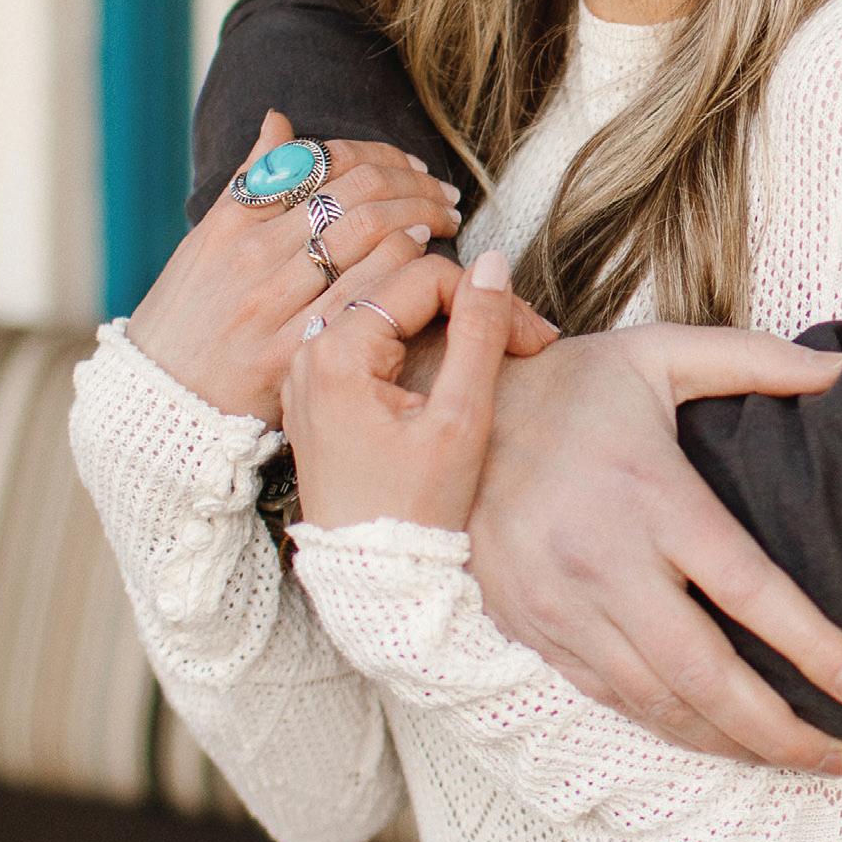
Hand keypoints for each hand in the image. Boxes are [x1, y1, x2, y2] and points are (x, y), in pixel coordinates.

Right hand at [125, 110, 467, 422]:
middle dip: (414, 186)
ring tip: (443, 220)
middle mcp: (253, 257)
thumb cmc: (187, 317)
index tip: (410, 168)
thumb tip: (280, 120)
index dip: (380, 156)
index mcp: (233, 224)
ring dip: (421, 219)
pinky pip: (365, 296)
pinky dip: (402, 268)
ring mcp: (274, 305)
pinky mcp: (293, 352)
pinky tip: (423, 259)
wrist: (158, 402)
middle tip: (444, 194)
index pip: (323, 163)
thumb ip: (249, 181)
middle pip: (357, 196)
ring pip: (368, 237)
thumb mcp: (204, 242)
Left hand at [284, 247, 547, 532]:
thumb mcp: (460, 419)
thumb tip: (495, 263)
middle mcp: (310, 351)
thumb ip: (479, 332)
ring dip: (446, 320)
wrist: (372, 577)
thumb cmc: (414, 508)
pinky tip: (453, 366)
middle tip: (524, 341)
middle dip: (470, 305)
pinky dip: (415, 340)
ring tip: (496, 350)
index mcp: (337, 351)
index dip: (489, 299)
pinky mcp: (317, 392)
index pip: (425, 279)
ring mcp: (308, 371)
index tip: (532, 338)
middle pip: (403, 288)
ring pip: (388, 309)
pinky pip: (369, 338)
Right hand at [468, 326, 841, 773]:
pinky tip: (712, 738)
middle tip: (838, 761)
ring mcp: (560, 602)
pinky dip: (665, 727)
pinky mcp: (530, 626)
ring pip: (655, 701)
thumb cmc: (571, 382)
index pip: (747, 587)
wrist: (442, 413)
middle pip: (704, 672)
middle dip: (777, 730)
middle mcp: (604, 558)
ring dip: (726, 744)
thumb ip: (761, 362)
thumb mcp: (662, 354)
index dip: (812, 646)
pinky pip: (607, 696)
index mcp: (651, 492)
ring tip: (790, 760)